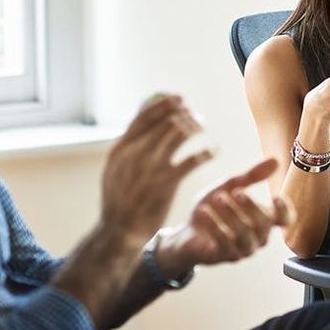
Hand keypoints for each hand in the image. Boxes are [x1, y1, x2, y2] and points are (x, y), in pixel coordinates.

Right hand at [100, 95, 213, 244]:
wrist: (119, 231)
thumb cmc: (120, 198)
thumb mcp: (115, 169)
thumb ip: (128, 147)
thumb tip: (141, 120)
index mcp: (121, 149)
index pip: (144, 116)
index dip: (165, 104)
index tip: (179, 98)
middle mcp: (135, 154)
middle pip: (166, 121)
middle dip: (184, 114)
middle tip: (196, 115)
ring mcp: (151, 168)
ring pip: (180, 134)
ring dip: (196, 127)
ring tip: (203, 128)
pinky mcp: (167, 183)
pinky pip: (193, 159)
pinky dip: (207, 152)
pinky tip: (214, 151)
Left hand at [165, 158, 294, 267]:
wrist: (187, 231)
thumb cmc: (214, 208)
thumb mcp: (230, 186)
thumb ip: (252, 176)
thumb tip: (275, 160)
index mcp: (264, 219)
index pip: (285, 220)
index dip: (284, 210)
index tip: (275, 197)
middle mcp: (258, 236)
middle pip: (264, 225)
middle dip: (252, 207)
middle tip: (236, 192)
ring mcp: (243, 249)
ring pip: (245, 236)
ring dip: (232, 216)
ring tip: (218, 198)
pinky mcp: (225, 256)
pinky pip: (225, 244)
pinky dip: (214, 226)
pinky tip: (204, 211)